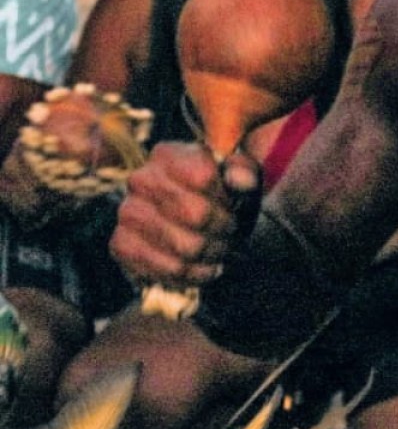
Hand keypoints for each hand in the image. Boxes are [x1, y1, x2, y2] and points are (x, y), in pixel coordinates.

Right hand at [109, 142, 258, 287]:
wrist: (199, 228)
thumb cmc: (223, 199)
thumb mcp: (242, 179)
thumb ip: (245, 173)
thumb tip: (237, 178)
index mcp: (168, 155)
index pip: (202, 177)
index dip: (226, 197)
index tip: (233, 203)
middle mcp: (140, 179)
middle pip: (195, 214)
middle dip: (223, 228)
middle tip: (230, 231)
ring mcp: (127, 212)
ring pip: (185, 246)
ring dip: (212, 253)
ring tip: (219, 248)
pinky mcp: (122, 245)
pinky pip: (167, 268)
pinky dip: (195, 273)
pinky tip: (203, 266)